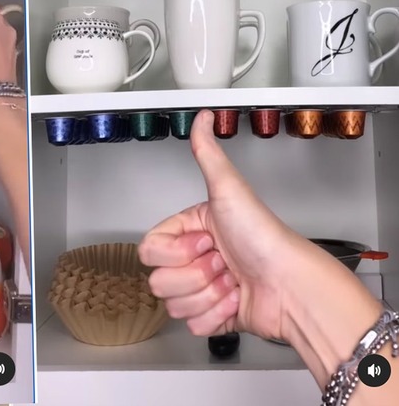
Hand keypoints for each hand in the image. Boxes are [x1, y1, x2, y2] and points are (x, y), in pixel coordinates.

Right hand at [138, 110, 328, 341]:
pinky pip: (192, 325)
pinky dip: (216, 316)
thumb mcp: (230, 190)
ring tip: (233, 281)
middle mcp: (195, 258)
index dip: (175, 250)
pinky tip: (236, 302)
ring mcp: (203, 289)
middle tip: (223, 261)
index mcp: (191, 230)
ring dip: (207, 295)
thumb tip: (203, 116)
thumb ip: (207, 154)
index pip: (150, 249)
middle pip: (159, 279)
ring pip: (174, 304)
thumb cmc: (264, 238)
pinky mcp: (214, 316)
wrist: (291, 286)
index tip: (206, 239)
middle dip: (194, 274)